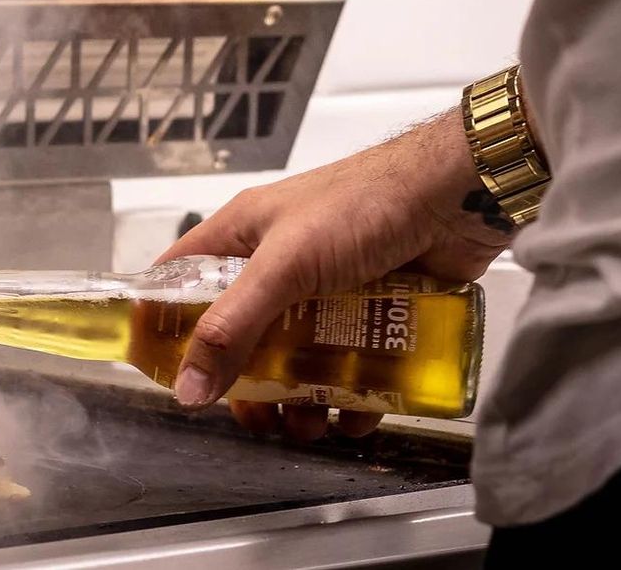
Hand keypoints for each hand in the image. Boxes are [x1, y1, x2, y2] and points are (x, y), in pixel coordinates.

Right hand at [154, 111, 510, 440]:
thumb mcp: (283, 266)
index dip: (165, 320)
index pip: (181, 277)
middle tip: (254, 415)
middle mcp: (280, 263)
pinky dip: (352, 396)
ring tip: (310, 425)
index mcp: (244, 236)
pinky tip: (356, 416)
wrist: (456, 195)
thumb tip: (188, 389)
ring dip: (300, 398)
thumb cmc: (361, 206)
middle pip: (243, 333)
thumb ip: (233, 327)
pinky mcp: (376, 310)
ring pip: (298, 356)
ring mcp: (329, 289)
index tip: (164, 370)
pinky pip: (352, 363)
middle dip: (246, 381)